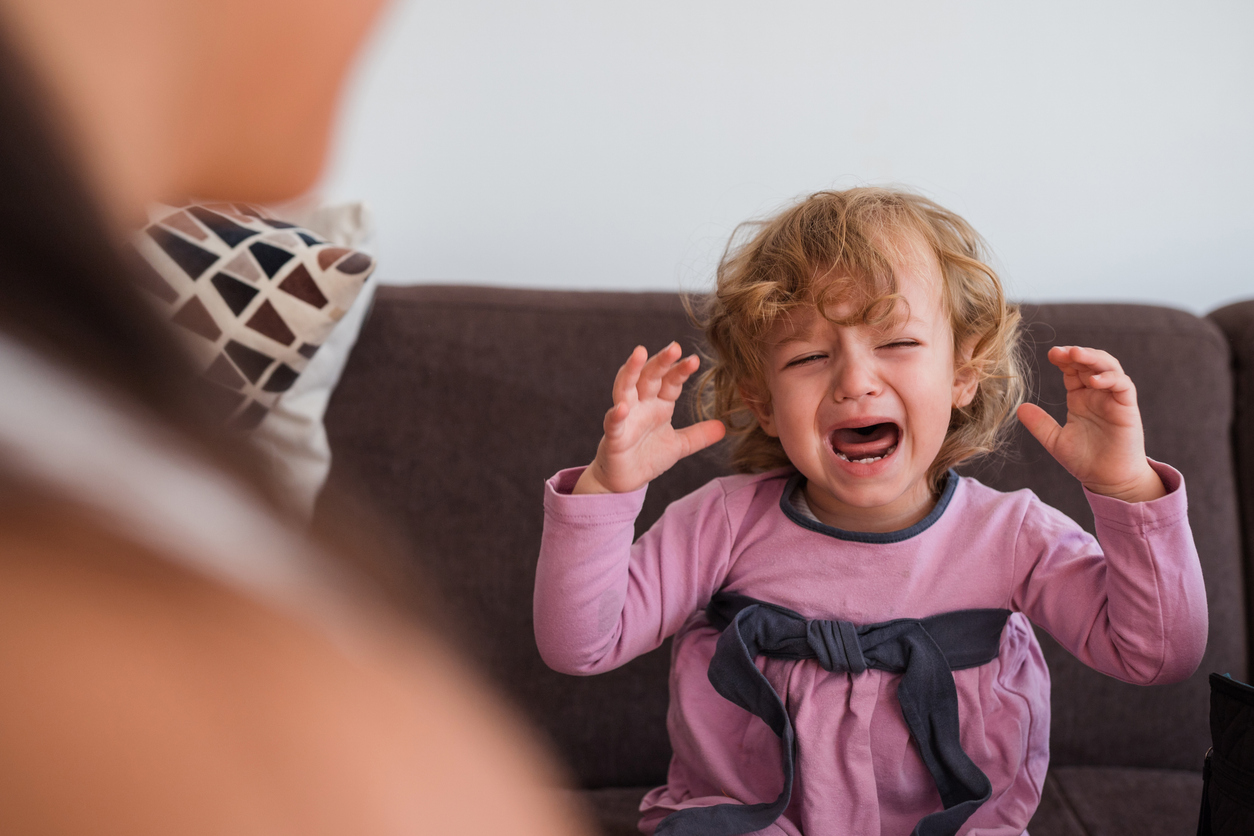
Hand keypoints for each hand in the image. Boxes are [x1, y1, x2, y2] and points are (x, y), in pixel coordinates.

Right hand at [574, 342, 725, 493]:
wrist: (623, 481)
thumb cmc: (647, 457)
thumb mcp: (679, 446)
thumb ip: (699, 435)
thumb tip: (724, 427)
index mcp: (658, 405)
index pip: (670, 382)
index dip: (680, 370)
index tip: (694, 360)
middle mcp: (641, 405)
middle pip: (649, 377)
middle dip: (660, 361)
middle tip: (674, 347)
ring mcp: (626, 418)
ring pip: (625, 388)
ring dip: (631, 370)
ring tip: (639, 352)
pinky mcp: (614, 437)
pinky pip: (613, 423)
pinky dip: (617, 415)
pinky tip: (623, 408)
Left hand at [1016, 345, 1164, 501]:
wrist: (1108, 480)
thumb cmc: (1085, 460)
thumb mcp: (1055, 441)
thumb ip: (1039, 424)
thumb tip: (1019, 408)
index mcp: (1080, 397)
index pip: (1072, 370)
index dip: (1063, 359)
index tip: (1050, 355)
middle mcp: (1097, 394)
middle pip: (1090, 362)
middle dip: (1076, 353)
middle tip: (1059, 351)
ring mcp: (1113, 399)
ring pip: (1109, 367)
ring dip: (1093, 358)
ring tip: (1076, 354)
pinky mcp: (1127, 408)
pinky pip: (1122, 386)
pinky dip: (1110, 379)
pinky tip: (1093, 381)